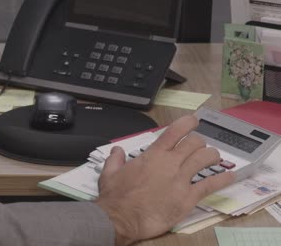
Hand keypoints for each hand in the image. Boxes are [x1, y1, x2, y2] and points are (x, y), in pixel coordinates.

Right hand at [95, 115, 234, 244]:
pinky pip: (210, 185)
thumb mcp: (109, 174)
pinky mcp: (188, 198)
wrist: (121, 218)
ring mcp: (181, 180)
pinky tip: (230, 176)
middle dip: (199, 142)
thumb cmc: (115, 197)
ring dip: (212, 156)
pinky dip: (223, 179)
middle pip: (194, 143)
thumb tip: (116, 151)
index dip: (188, 123)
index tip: (193, 121)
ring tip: (213, 158)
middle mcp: (170, 163)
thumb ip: (115, 160)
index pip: (175, 131)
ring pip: (206, 158)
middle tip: (198, 147)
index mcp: (153, 155)